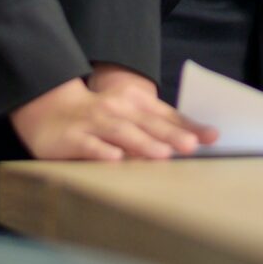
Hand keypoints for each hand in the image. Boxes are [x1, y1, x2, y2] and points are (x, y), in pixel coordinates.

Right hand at [9, 65, 216, 160]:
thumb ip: (157, 127)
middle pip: (148, 123)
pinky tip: (115, 159)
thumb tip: (193, 141)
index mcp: (135, 104)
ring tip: (162, 154)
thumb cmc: (99, 116)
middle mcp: (118, 110)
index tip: (213, 137)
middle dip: (170, 135)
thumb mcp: (129, 115)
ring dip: (142, 143)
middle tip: (191, 146)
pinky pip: (89, 145)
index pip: (167, 115)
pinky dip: (102, 151)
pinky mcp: (73, 138)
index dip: (189, 126)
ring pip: (121, 132)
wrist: (49, 108)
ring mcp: (95, 123)